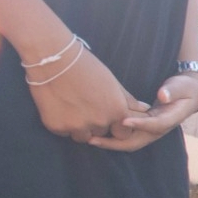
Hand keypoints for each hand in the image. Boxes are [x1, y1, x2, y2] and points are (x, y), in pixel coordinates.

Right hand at [26, 47, 143, 143]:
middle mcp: (99, 122)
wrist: (54, 60)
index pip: (123, 133)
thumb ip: (127, 100)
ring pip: (83, 137)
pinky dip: (63, 124)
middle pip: (101, 133)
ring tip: (74, 107)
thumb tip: (144, 108)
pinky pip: (64, 132)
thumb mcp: (112, 82)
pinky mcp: (57, 127)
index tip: (109, 117)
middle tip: (87, 106)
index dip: (116, 126)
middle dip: (97, 124)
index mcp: (116, 111)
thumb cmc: (87, 67)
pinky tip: (61, 107)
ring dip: (80, 127)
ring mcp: (77, 126)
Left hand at [88, 73, 197, 152]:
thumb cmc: (185, 87)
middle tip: (94, 139)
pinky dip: (113, 138)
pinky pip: (128, 137)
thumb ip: (173, 90)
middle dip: (116, 143)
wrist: (191, 94)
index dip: (140, 124)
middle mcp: (160, 129)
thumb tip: (163, 96)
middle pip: (138, 142)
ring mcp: (151, 131)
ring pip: (130, 143)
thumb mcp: (182, 86)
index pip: (155, 125)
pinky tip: (98, 133)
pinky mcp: (144, 128)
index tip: (123, 120)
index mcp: (171, 119)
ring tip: (91, 139)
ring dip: (111, 143)